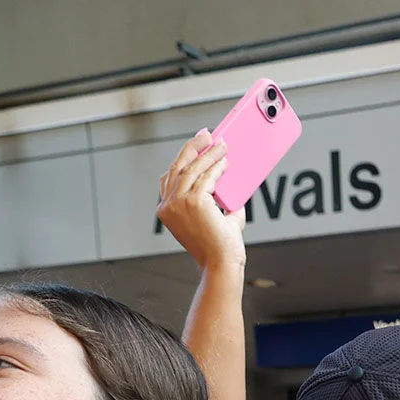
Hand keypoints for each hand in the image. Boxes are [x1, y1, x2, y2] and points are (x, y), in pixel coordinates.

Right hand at [157, 131, 246, 269]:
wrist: (222, 264)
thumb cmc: (220, 248)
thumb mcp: (217, 220)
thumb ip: (222, 202)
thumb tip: (233, 183)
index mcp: (166, 211)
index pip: (169, 178)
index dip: (181, 159)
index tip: (193, 147)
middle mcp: (168, 205)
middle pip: (177, 167)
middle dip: (192, 148)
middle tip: (206, 135)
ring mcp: (178, 203)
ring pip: (193, 168)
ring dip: (208, 153)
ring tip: (222, 145)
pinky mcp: (194, 201)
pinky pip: (207, 176)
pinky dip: (217, 165)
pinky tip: (226, 160)